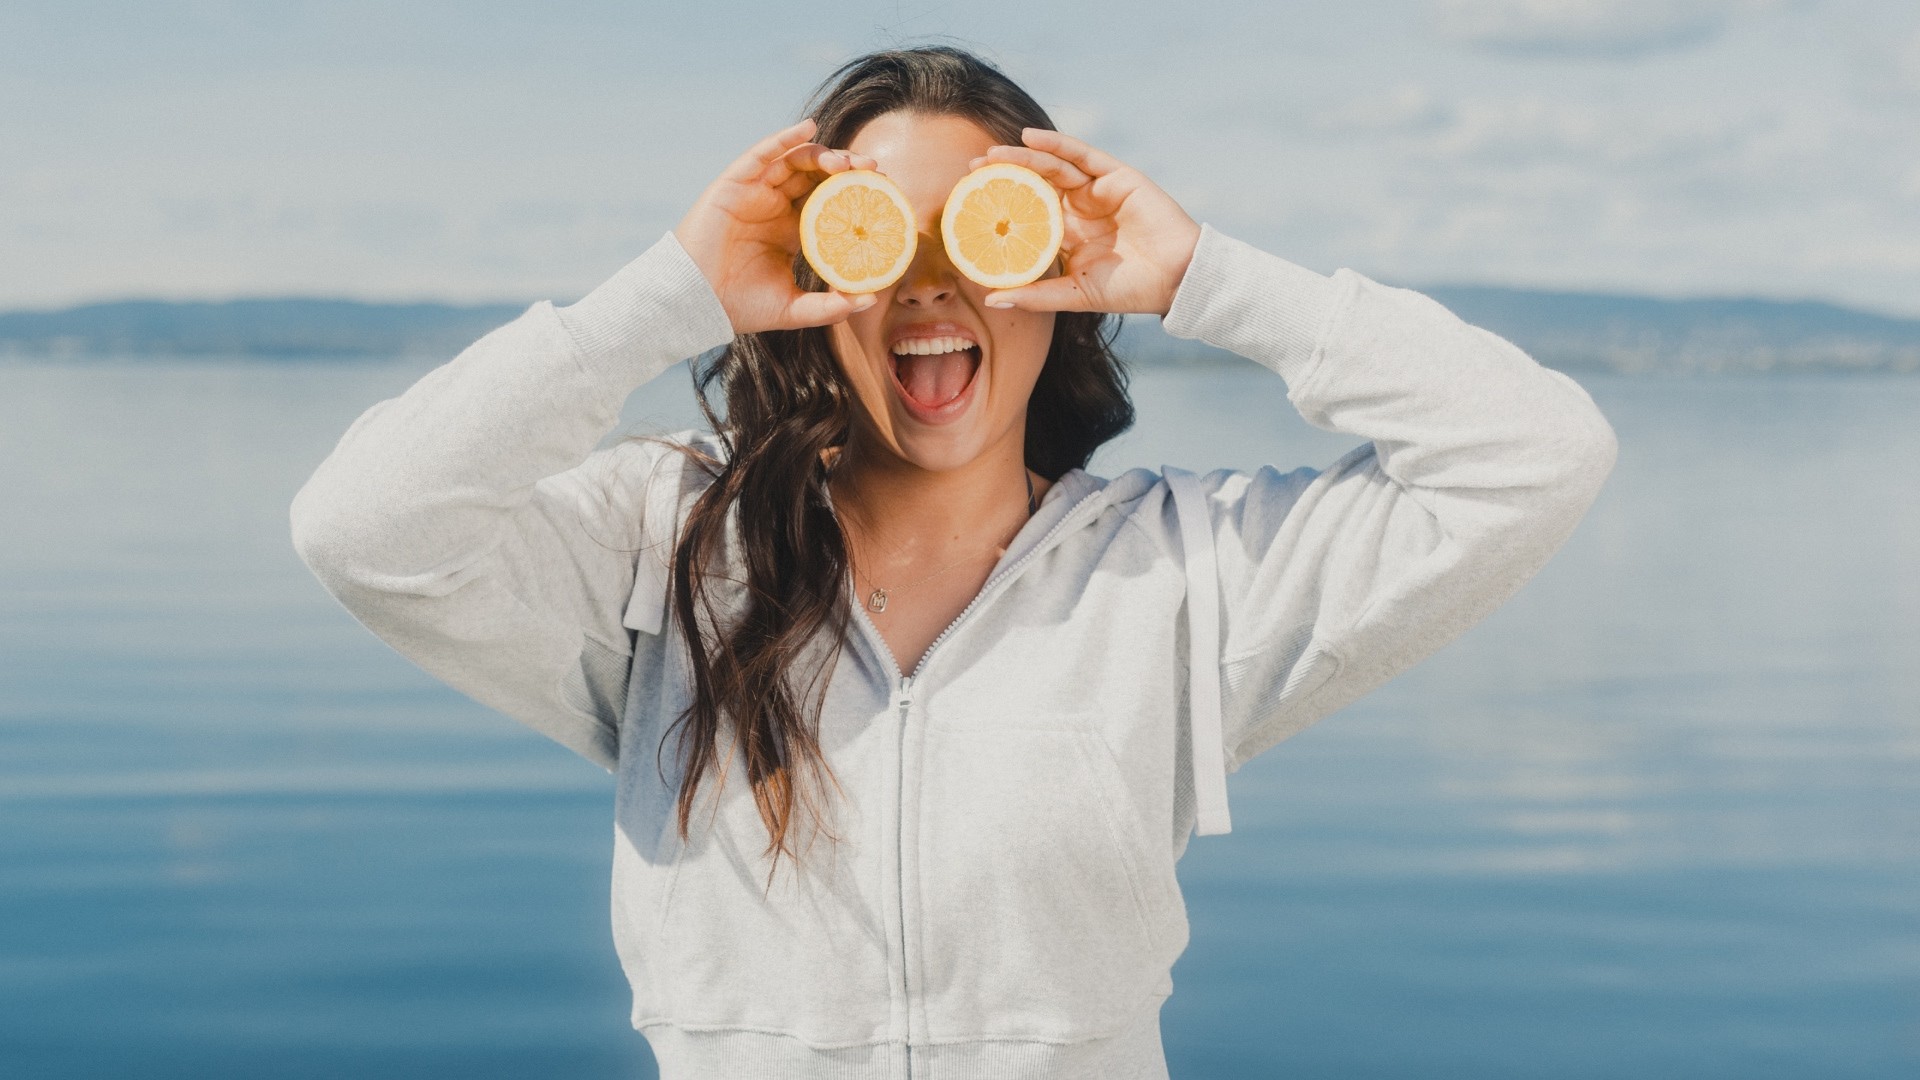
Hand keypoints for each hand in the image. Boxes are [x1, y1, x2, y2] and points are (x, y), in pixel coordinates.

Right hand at [674, 119, 878, 334]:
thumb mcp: (793, 309)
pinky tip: (808, 128)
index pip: (831, 202)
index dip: (857, 194)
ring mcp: (755, 192)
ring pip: (795, 161)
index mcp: (791, 230)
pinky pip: (762, 152)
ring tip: (848, 162)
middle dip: (849, 169)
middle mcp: (776, 206)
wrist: (694, 303)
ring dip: (825, 154)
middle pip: (818, 176)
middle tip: (876, 172)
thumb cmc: (739, 307)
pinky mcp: (734, 183)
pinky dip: (784, 137)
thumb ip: (829, 306)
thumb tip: (869, 299)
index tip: (886, 196)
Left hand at [971, 129, 1201, 316]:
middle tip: (970, 171)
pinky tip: (1028, 139)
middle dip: (1003, 175)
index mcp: (1069, 235)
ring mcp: (1098, 190)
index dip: (1000, 206)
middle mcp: (1080, 208)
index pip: (1028, 214)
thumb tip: (991, 300)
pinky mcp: (1117, 176)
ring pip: (1053, 167)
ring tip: (991, 155)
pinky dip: (1056, 144)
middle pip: (1035, 184)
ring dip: (1022, 158)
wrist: (1176, 280)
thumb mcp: (1075, 294)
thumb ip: (1036, 296)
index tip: (968, 204)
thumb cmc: (1130, 291)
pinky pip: (1082, 155)